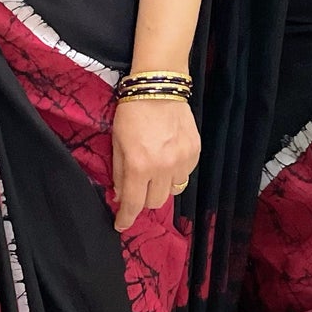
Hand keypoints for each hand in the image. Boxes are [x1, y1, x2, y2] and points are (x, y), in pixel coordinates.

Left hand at [111, 98, 199, 232]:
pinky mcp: (194, 152)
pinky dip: (174, 173)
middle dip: (143, 200)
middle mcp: (163, 168)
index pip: (133, 204)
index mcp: (139, 166)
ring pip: (172, 191)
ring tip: (154, 172)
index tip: (121, 224)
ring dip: (160, 187)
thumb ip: (120, 173)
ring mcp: (182, 161)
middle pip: (155, 202)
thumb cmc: (131, 113)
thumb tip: (121, 196)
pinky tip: (167, 159)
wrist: (158, 87)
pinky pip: (184, 174)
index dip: (126, 218)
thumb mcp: (117, 143)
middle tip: (137, 187)